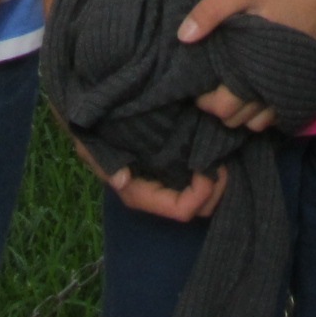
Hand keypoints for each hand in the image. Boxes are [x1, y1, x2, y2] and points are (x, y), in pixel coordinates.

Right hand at [71, 135, 228, 222]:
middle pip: (197, 208)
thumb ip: (105, 161)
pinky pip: (200, 174)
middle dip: (214, 190)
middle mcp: (156, 190)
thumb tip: (121, 181)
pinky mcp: (175, 161)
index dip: (200, 195)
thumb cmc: (93, 127)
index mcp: (140, 192)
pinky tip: (214, 146)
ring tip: (220, 153)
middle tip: (223, 161)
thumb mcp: (91, 143)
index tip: (210, 169)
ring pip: (203, 195)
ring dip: (215, 178)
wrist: (97, 107)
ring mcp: (167, 177)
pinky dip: (211, 165)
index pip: (178, 209)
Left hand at [179, 0, 315, 132]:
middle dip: (221, 108)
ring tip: (230, 86)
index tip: (196, 84)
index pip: (226, 106)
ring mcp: (297, 84)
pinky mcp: (309, 78)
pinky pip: (282, 109)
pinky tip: (256, 85)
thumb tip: (182, 38)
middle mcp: (279, 83)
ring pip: (263, 120)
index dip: (205, 100)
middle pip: (242, 119)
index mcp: (259, 65)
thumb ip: (212, 11)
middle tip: (209, 85)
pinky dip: (266, 107)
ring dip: (244, 110)